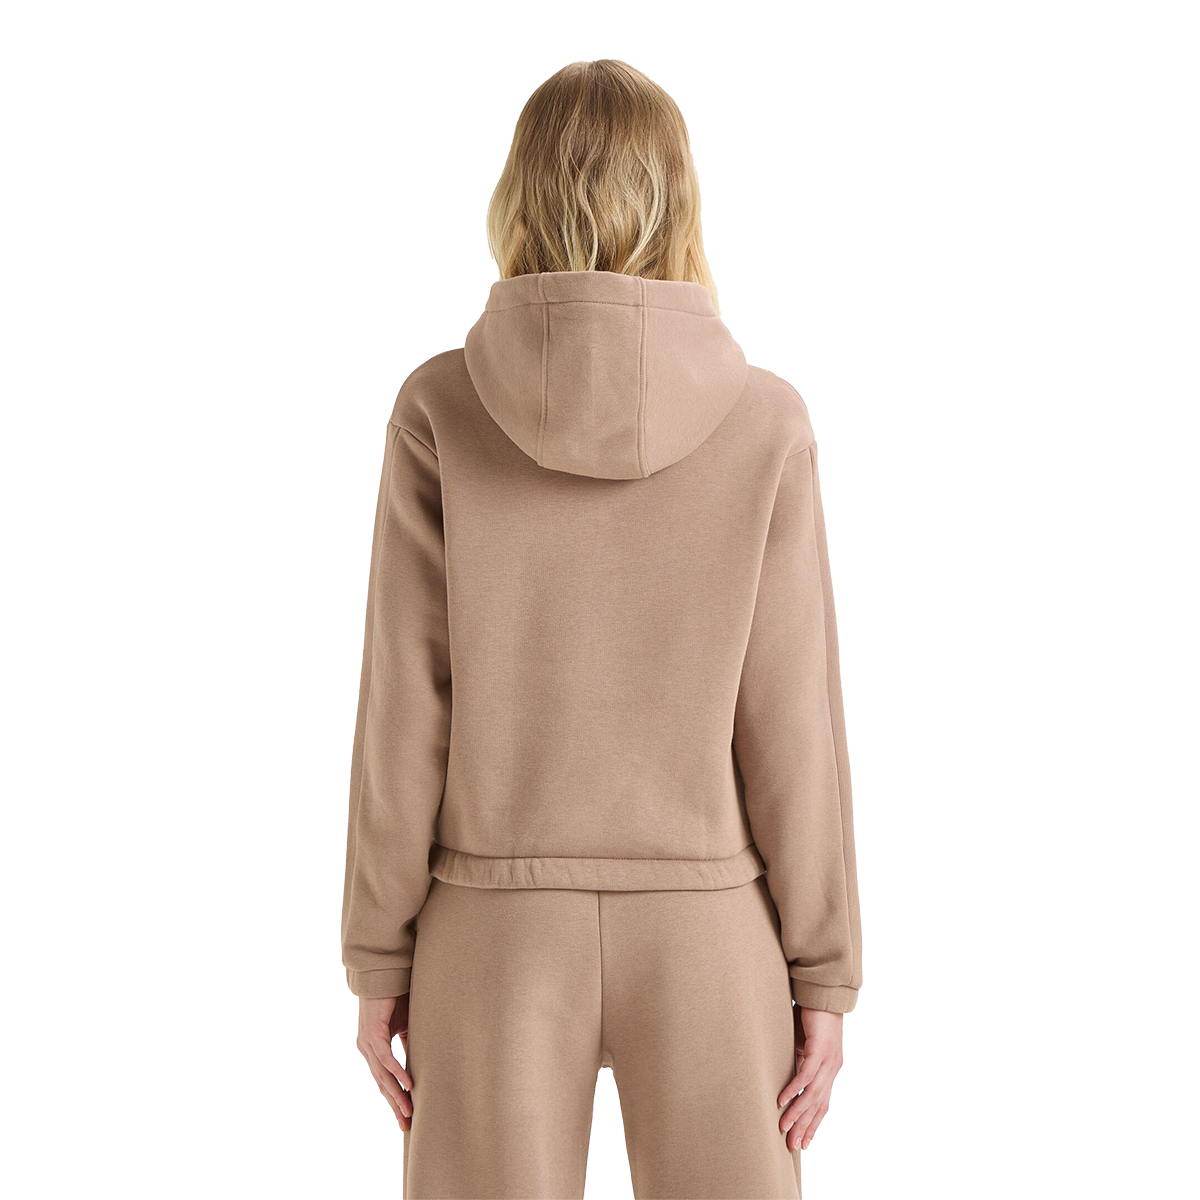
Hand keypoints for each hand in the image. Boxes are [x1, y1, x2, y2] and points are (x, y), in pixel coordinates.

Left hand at [357, 994, 412, 1129]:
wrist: (384, 973)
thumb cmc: (394, 997)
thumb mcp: (404, 1026)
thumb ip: (409, 1043)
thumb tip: (420, 1060)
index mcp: (373, 1049)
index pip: (383, 1080)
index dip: (394, 1099)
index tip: (405, 1118)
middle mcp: (367, 1049)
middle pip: (381, 1084)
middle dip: (394, 1105)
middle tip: (406, 1125)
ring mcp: (367, 1042)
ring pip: (382, 1076)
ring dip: (396, 1094)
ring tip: (408, 1111)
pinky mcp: (372, 1033)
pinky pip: (385, 1058)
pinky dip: (397, 1072)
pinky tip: (408, 1084)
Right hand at [777, 1006, 842, 1150]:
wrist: (824, 993)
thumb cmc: (813, 1015)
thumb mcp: (804, 1043)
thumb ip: (800, 1060)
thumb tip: (788, 1074)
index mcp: (830, 1070)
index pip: (822, 1104)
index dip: (813, 1124)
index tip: (803, 1143)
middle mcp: (832, 1069)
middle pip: (819, 1106)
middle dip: (805, 1127)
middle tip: (793, 1146)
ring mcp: (829, 1061)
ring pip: (812, 1095)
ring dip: (797, 1113)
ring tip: (784, 1127)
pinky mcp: (820, 1049)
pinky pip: (806, 1075)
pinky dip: (794, 1089)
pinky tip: (783, 1100)